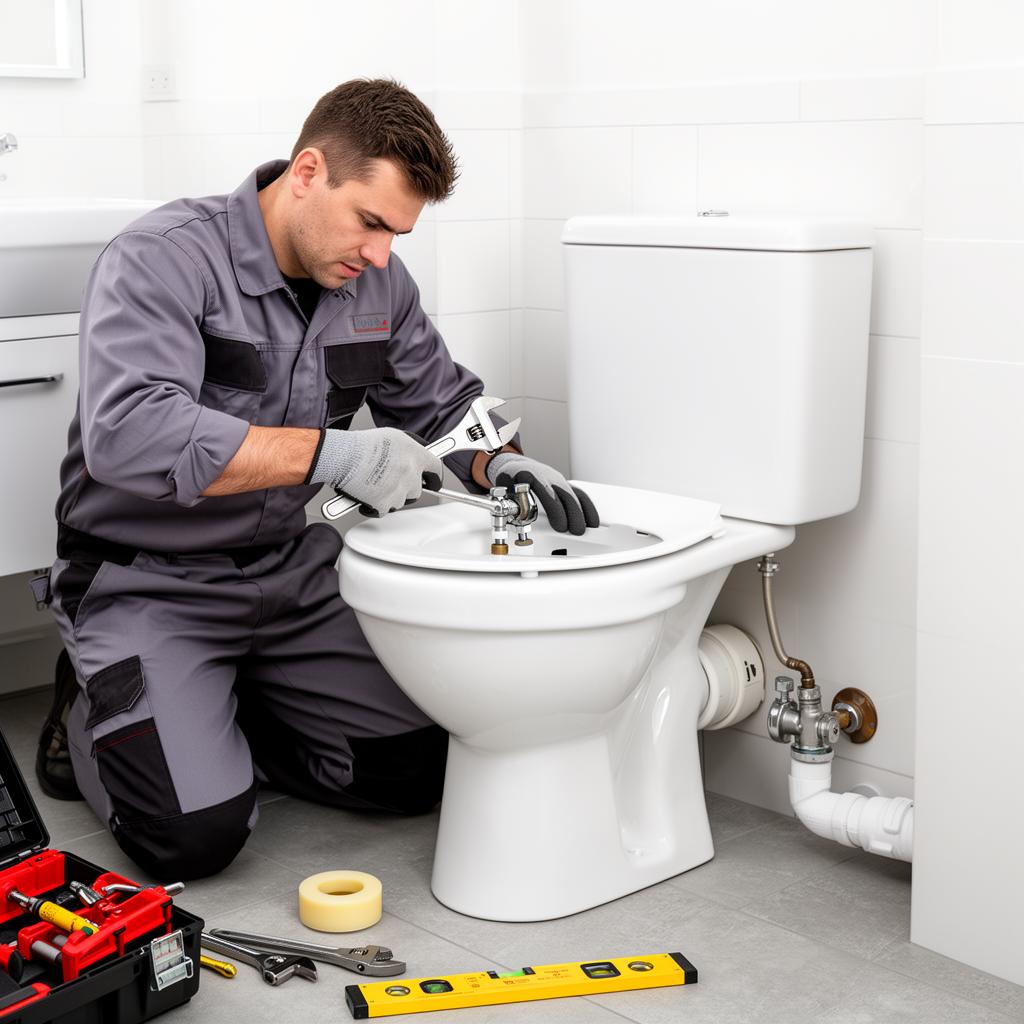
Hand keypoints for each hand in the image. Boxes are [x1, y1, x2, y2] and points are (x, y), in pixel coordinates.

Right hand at [307, 428, 442, 516]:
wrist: (344, 457)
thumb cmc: (363, 445)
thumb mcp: (394, 437)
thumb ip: (409, 448)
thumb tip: (414, 454)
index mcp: (416, 456)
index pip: (436, 470)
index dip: (434, 477)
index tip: (433, 481)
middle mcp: (411, 475)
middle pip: (417, 489)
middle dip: (407, 487)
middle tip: (392, 480)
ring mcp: (399, 491)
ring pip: (401, 500)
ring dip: (391, 495)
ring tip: (375, 483)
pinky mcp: (384, 504)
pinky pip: (384, 509)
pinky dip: (376, 505)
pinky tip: (367, 494)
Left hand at [486, 452, 598, 534]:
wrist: (514, 465)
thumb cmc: (509, 479)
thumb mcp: (503, 488)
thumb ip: (509, 503)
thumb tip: (515, 519)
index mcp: (529, 474)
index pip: (546, 491)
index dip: (556, 508)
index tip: (561, 524)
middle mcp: (546, 475)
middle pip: (564, 493)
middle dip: (572, 513)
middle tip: (575, 530)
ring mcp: (557, 479)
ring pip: (574, 493)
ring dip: (582, 512)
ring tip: (585, 528)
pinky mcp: (564, 484)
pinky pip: (579, 494)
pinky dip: (587, 507)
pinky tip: (591, 520)